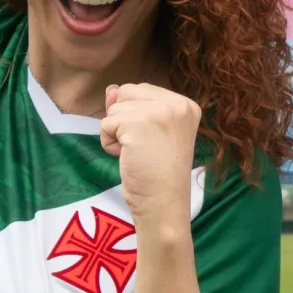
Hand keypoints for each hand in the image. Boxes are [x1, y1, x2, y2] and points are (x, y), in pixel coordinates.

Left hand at [99, 83, 200, 223]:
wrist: (164, 203)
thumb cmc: (159, 172)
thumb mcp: (152, 132)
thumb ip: (134, 106)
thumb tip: (111, 89)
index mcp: (186, 104)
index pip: (143, 90)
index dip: (136, 116)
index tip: (154, 142)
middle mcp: (176, 103)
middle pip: (127, 92)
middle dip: (125, 120)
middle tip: (145, 147)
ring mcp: (157, 111)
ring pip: (114, 108)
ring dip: (117, 133)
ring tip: (138, 153)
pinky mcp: (136, 123)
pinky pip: (105, 124)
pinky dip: (109, 143)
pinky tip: (128, 157)